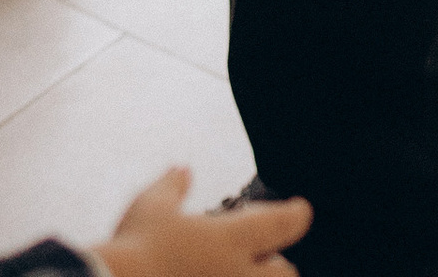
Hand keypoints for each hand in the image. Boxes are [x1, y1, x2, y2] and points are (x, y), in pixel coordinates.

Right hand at [100, 166, 311, 275]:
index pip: (280, 224)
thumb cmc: (135, 246)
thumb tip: (182, 170)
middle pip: (285, 273)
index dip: (296, 215)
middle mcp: (239, 275)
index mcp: (229, 239)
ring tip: (244, 272)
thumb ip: (172, 186)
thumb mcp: (151, 206)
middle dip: (280, 264)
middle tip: (268, 257)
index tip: (302, 210)